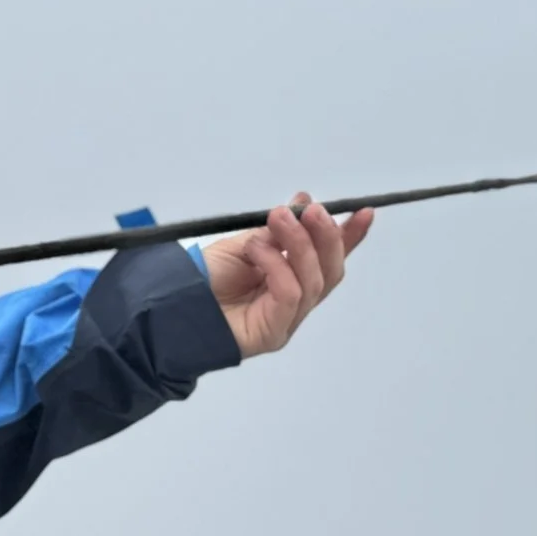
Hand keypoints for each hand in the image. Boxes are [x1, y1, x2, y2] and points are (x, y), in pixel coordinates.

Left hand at [202, 193, 372, 357]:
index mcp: (291, 278)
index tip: (364, 211)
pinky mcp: (275, 332)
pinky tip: (257, 250)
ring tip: (277, 219)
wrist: (172, 306)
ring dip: (299, 244)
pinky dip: (278, 265)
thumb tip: (303, 203)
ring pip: (314, 280)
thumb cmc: (205, 278)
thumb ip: (276, 231)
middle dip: (328, 237)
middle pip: (331, 271)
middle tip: (312, 211)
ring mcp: (287, 319)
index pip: (328, 258)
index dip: (349, 237)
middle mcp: (295, 300)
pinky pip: (291, 293)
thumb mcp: (244, 244)